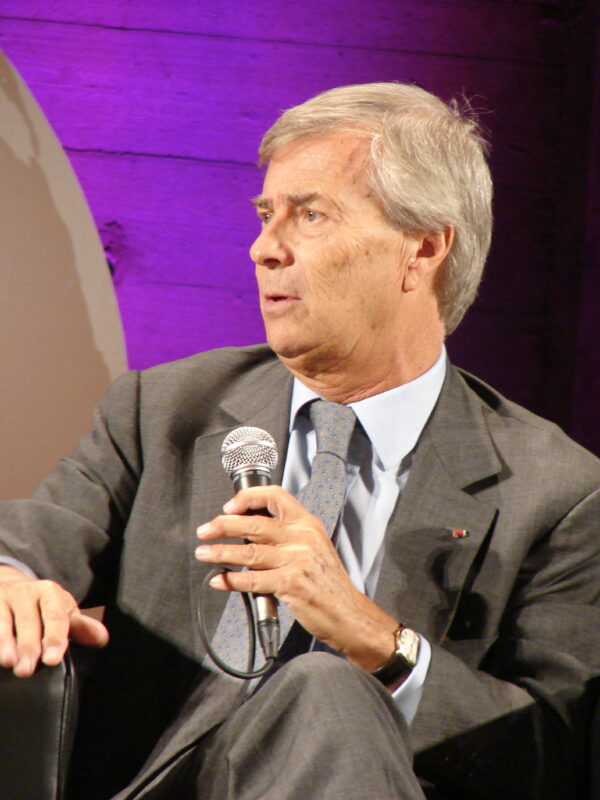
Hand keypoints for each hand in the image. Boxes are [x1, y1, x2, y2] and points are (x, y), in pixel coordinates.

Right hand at [0, 565, 108, 676]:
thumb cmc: (45, 608)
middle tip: (27, 670)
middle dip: (28, 646)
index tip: (52, 660)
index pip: (54, 615)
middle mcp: (25, 592)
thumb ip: (81, 628)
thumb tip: (102, 639)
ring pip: (3, 620)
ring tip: (8, 663)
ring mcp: (2, 598)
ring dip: (5, 643)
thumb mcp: (64, 614)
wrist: (14, 589)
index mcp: (49, 592)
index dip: (54, 638)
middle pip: (28, 620)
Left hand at [195, 486, 397, 671]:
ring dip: (221, 552)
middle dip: (223, 526)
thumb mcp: (314, 548)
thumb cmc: (329, 585)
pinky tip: (220, 579)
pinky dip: (231, 580)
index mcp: (308, 524)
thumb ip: (287, 537)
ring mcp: (297, 560)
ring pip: (249, 551)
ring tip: (204, 553)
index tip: (229, 507)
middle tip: (206, 530)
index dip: (248, 498)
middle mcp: (303, 538)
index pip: (276, 497)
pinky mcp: (291, 583)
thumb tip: (249, 532)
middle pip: (255, 523)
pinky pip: (253, 579)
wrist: (349, 614)